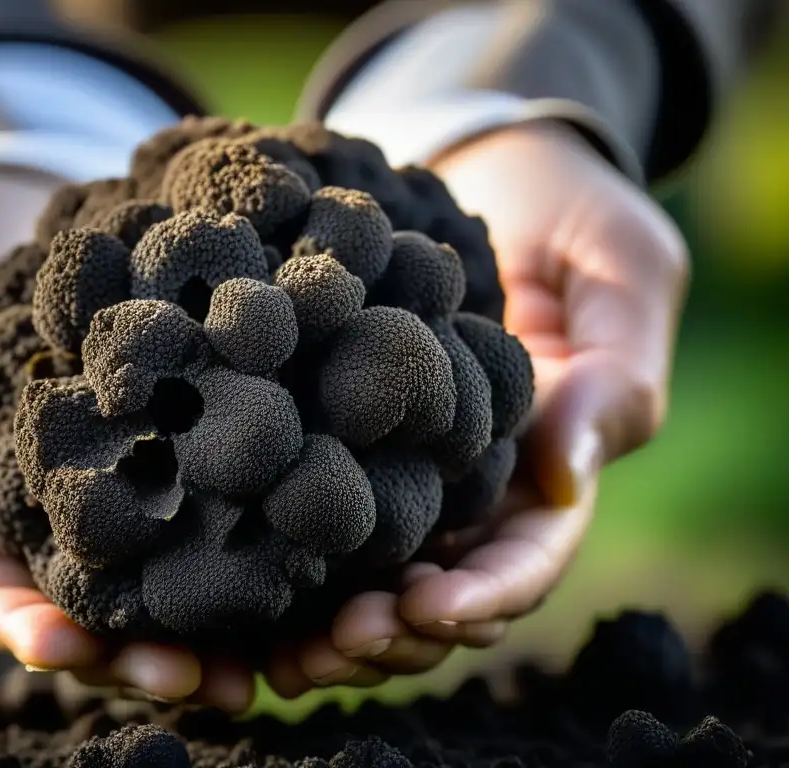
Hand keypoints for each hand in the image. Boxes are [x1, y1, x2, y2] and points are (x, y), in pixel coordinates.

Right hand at [0, 163, 254, 712]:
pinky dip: (249, 523)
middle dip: (137, 649)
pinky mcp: (187, 418)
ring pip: (166, 560)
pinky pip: (216, 479)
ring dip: (205, 617)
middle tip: (197, 682)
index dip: (30, 624)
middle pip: (98, 597)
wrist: (16, 182)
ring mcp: (130, 461)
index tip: (69, 649)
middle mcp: (62, 494)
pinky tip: (295, 555)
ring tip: (257, 662)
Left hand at [264, 121, 688, 696]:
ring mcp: (407, 470)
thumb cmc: (570, 213)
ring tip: (286, 648)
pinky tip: (247, 591)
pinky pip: (320, 514)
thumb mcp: (622, 271)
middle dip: (397, 633)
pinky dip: (292, 566)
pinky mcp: (344, 438)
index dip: (484, 596)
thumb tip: (563, 479)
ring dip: (338, 625)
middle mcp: (474, 487)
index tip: (426, 607)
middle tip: (335, 643)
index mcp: (548, 466)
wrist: (487, 171)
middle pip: (445, 593)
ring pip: (377, 576)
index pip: (526, 558)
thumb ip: (615, 377)